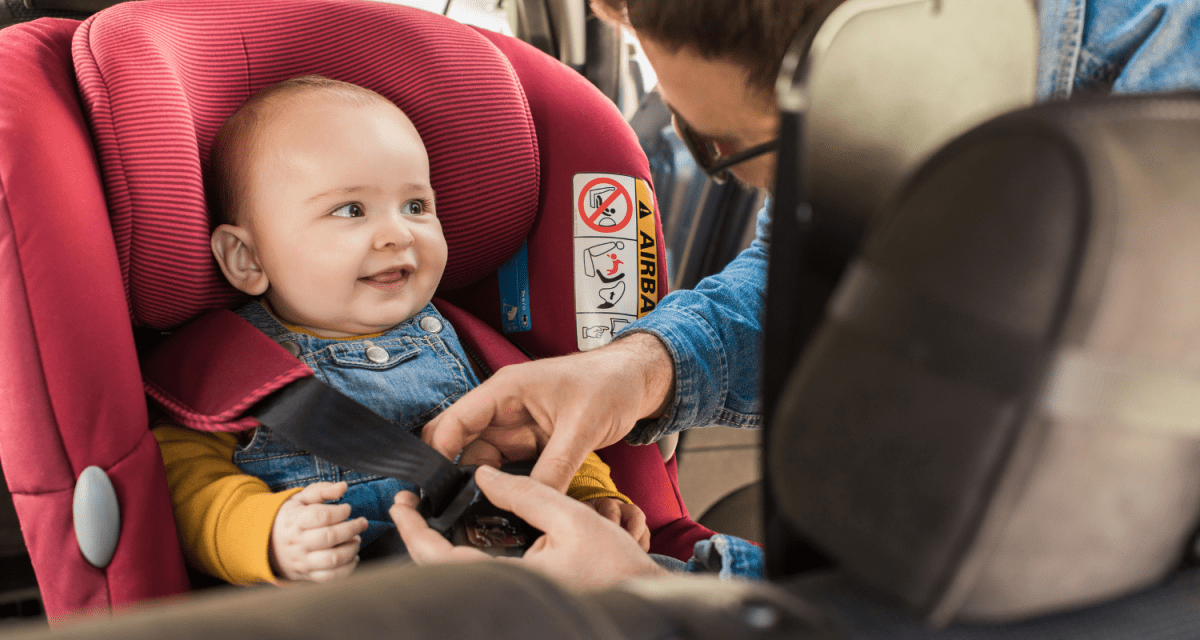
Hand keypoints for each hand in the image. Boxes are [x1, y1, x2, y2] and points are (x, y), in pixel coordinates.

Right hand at [270, 481, 368, 582]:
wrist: (267, 544)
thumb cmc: (290, 518)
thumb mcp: (300, 499)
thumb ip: (322, 491)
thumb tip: (343, 487)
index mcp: (295, 521)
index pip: (321, 516)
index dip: (340, 511)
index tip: (347, 508)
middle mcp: (298, 543)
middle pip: (330, 537)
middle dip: (352, 528)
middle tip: (362, 523)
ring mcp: (303, 561)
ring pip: (333, 559)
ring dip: (352, 548)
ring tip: (356, 539)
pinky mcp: (308, 575)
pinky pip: (331, 576)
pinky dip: (348, 568)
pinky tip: (353, 557)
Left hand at [391, 466, 667, 588]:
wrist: (642, 595)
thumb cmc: (615, 564)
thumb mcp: (572, 517)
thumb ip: (526, 493)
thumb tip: (484, 475)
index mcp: (512, 580)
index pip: (442, 559)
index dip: (414, 531)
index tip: (401, 504)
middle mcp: (506, 592)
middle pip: (441, 571)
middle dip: (418, 537)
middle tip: (408, 505)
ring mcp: (513, 595)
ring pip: (457, 574)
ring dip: (437, 546)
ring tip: (429, 513)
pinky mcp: (521, 594)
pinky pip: (478, 575)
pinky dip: (461, 553)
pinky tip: (463, 531)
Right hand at [422, 333, 674, 491]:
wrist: (636, 381)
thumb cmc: (609, 385)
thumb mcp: (582, 428)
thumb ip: (555, 467)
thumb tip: (532, 502)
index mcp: (506, 390)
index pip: (456, 421)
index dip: (439, 453)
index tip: (434, 489)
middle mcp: (504, 408)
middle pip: (461, 444)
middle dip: (454, 475)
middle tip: (454, 511)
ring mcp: (516, 427)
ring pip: (483, 461)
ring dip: (481, 485)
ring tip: (480, 515)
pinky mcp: (530, 442)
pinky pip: (507, 468)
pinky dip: (504, 487)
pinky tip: (505, 506)